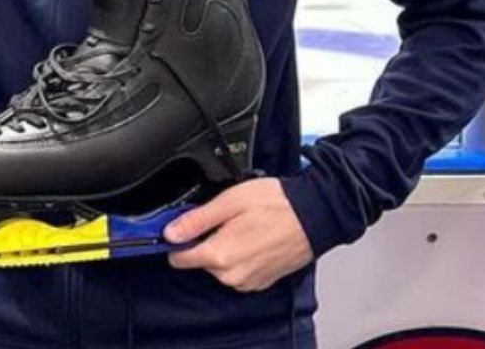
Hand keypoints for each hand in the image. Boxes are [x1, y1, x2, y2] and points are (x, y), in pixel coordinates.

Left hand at [163, 178, 312, 292]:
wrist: (314, 215)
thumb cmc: (277, 205)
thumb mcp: (229, 202)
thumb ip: (196, 220)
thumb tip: (170, 232)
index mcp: (220, 255)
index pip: (178, 258)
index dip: (177, 240)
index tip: (182, 228)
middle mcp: (232, 275)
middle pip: (199, 261)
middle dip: (205, 241)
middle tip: (223, 220)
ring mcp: (247, 281)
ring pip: (218, 267)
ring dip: (224, 249)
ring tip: (243, 227)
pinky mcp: (260, 282)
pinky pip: (237, 272)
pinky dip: (240, 257)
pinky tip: (253, 238)